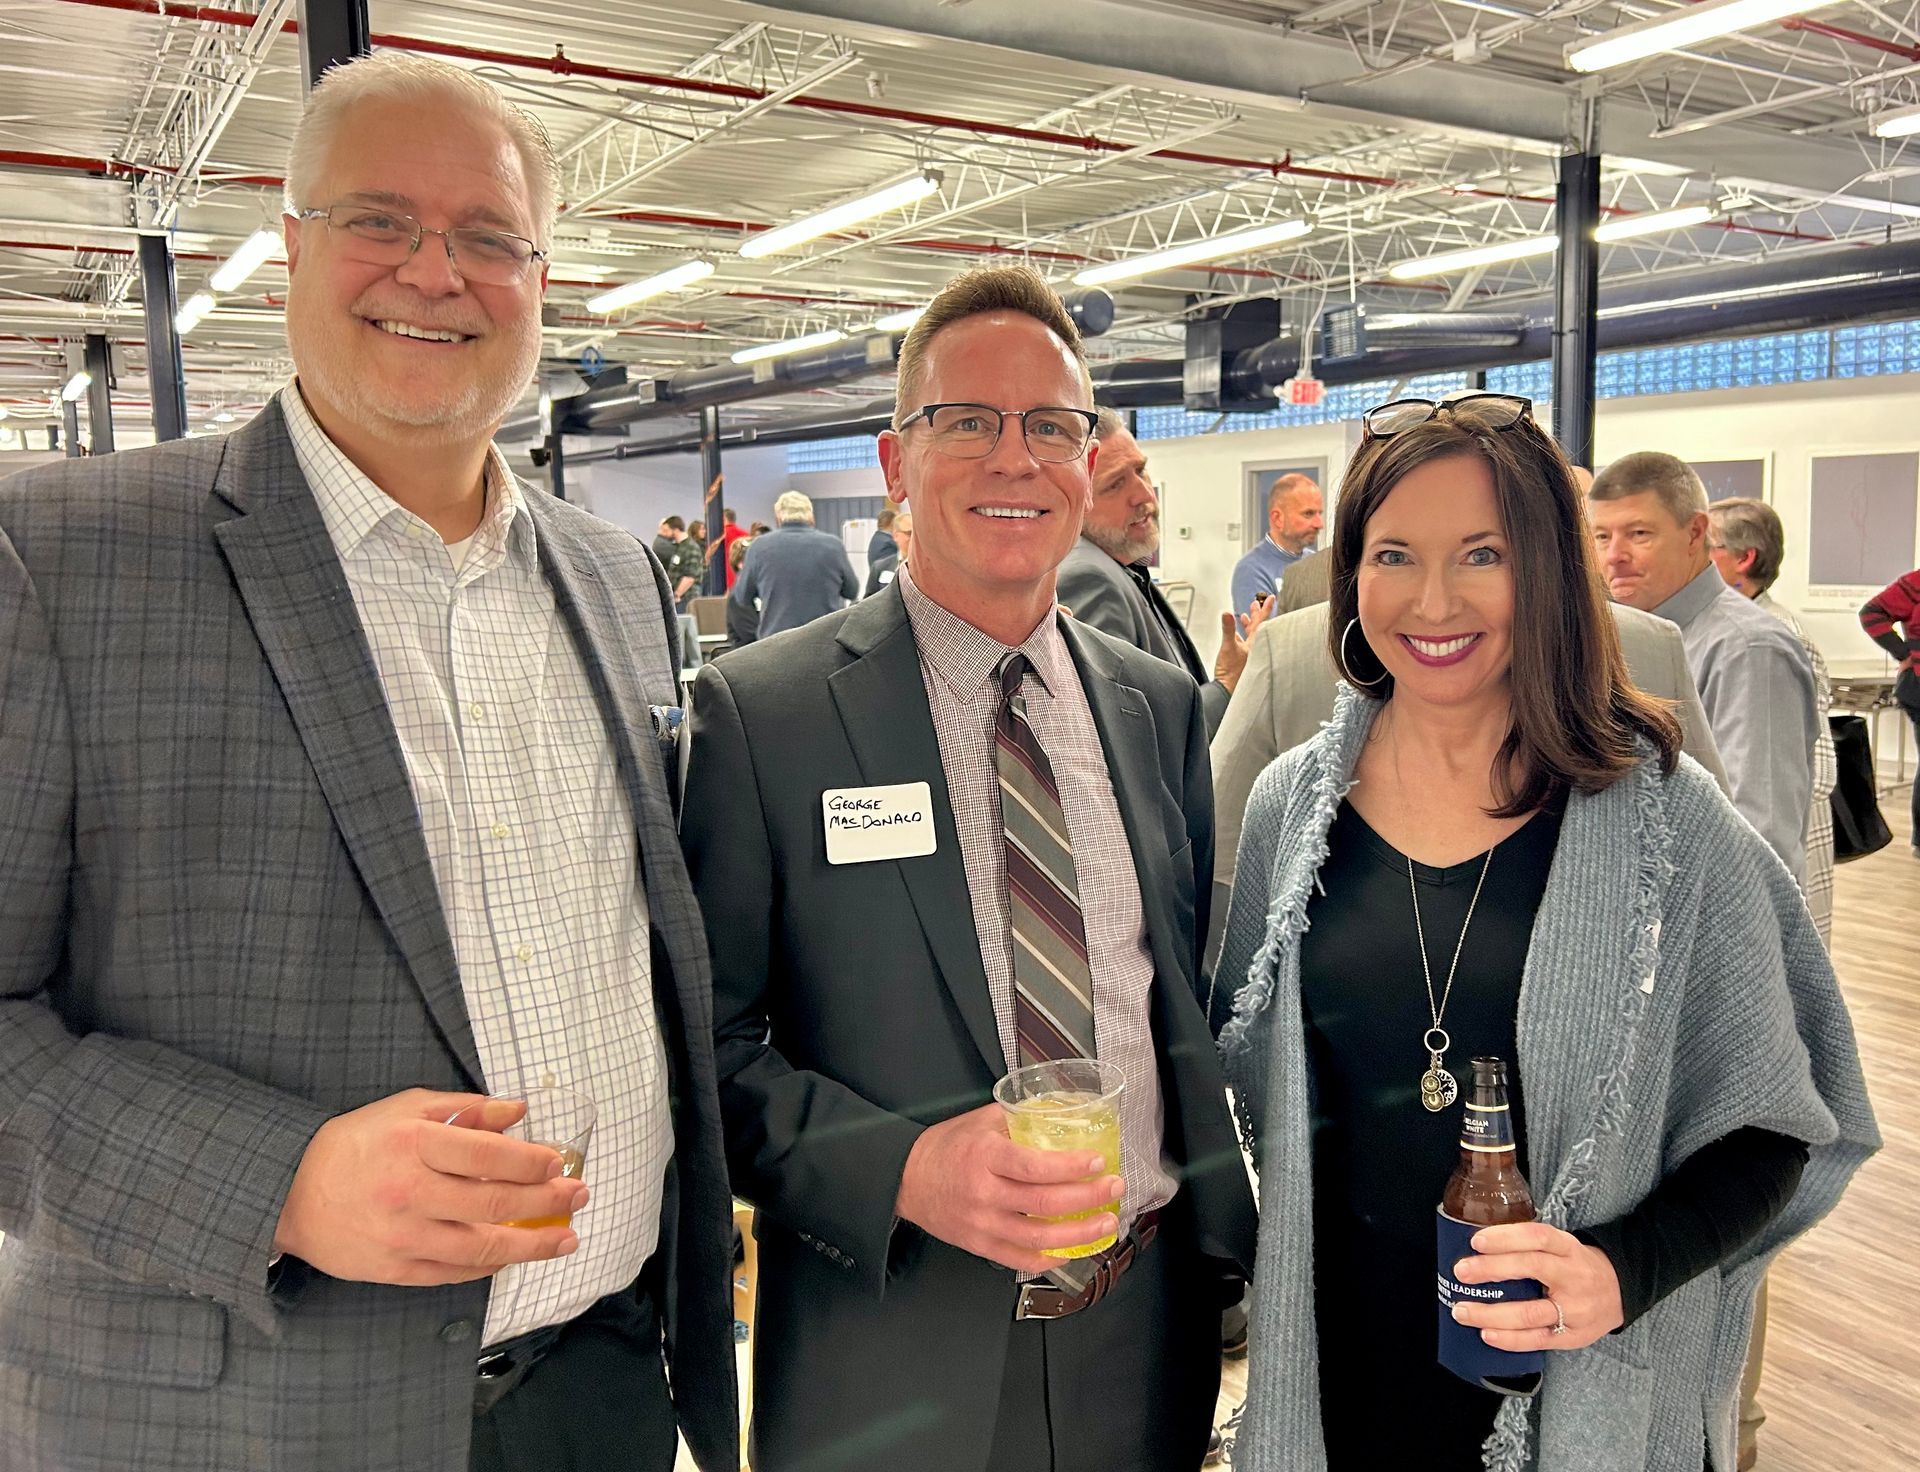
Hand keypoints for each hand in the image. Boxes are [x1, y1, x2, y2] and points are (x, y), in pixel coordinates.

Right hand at [274, 1089, 587, 1287]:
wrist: (288, 1192)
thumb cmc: (355, 1143)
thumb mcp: (407, 1107)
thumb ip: (466, 1109)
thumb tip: (519, 1110)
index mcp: (414, 1143)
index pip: (489, 1155)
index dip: (532, 1162)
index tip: (559, 1163)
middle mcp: (410, 1191)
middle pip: (494, 1203)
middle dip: (547, 1202)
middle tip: (579, 1197)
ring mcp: (402, 1236)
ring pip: (481, 1248)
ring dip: (532, 1246)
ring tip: (566, 1239)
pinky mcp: (394, 1269)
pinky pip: (454, 1273)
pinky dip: (490, 1267)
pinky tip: (515, 1257)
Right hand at [894, 1104, 1122, 1272]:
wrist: (906, 1180)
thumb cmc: (945, 1148)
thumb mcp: (979, 1122)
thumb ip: (1017, 1120)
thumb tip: (1057, 1116)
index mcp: (985, 1157)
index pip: (1034, 1166)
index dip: (1071, 1167)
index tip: (1097, 1162)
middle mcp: (984, 1193)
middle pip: (1044, 1202)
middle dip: (1087, 1198)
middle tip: (1114, 1189)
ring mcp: (982, 1224)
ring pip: (1038, 1236)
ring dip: (1078, 1233)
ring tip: (1105, 1224)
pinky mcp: (979, 1245)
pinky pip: (1019, 1258)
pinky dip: (1049, 1258)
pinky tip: (1071, 1251)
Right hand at [1213, 593, 1273, 691]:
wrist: (1226, 690)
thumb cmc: (1231, 673)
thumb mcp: (1228, 647)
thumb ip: (1228, 629)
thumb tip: (1226, 613)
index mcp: (1256, 643)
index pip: (1262, 621)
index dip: (1266, 608)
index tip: (1271, 597)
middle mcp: (1255, 648)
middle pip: (1258, 627)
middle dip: (1256, 614)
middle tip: (1256, 603)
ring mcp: (1250, 654)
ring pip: (1252, 635)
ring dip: (1248, 624)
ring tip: (1245, 616)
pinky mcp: (1242, 660)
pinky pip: (1245, 643)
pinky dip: (1242, 636)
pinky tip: (1238, 636)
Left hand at [1449, 1222, 1624, 1351]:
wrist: (1622, 1293)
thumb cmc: (1578, 1266)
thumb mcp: (1563, 1246)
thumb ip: (1530, 1246)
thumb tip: (1479, 1247)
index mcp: (1569, 1248)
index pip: (1538, 1237)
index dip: (1507, 1237)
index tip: (1477, 1240)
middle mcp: (1573, 1276)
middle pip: (1533, 1268)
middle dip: (1493, 1270)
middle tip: (1461, 1271)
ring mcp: (1575, 1310)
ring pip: (1530, 1312)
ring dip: (1491, 1314)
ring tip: (1462, 1310)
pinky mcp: (1573, 1336)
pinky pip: (1538, 1340)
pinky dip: (1510, 1339)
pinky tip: (1487, 1334)